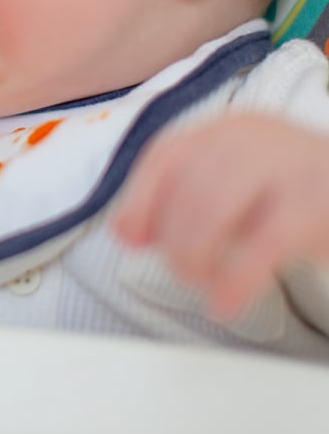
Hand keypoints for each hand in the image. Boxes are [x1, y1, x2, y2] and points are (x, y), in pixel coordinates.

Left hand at [114, 113, 328, 320]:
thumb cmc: (292, 195)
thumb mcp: (233, 187)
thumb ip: (178, 201)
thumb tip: (124, 231)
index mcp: (226, 129)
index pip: (165, 155)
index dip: (139, 200)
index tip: (128, 240)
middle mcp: (254, 138)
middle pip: (186, 184)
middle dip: (172, 237)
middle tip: (183, 271)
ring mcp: (288, 167)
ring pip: (213, 207)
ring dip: (194, 254)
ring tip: (201, 281)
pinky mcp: (316, 206)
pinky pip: (263, 245)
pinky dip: (234, 281)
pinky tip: (223, 304)